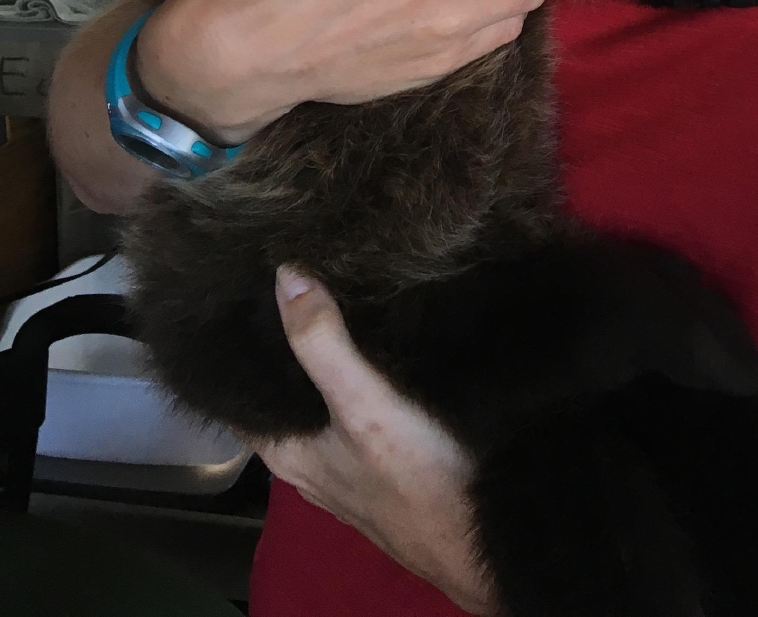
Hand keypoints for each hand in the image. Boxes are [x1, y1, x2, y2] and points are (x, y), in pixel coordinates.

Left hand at [256, 267, 496, 614]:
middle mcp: (305, 456)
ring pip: (318, 395)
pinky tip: (376, 338)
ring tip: (333, 286)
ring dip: (322, 352)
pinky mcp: (380, 456)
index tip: (238, 286)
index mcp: (284, 449)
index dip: (234, 343)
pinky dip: (355, 369)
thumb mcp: (363, 405)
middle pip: (281, 388)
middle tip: (291, 267)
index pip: (238, 390)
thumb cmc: (414, 478)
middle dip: (284, 336)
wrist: (477, 535)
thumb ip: (321, 344)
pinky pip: (352, 403)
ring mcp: (344, 460)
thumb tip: (284, 273)